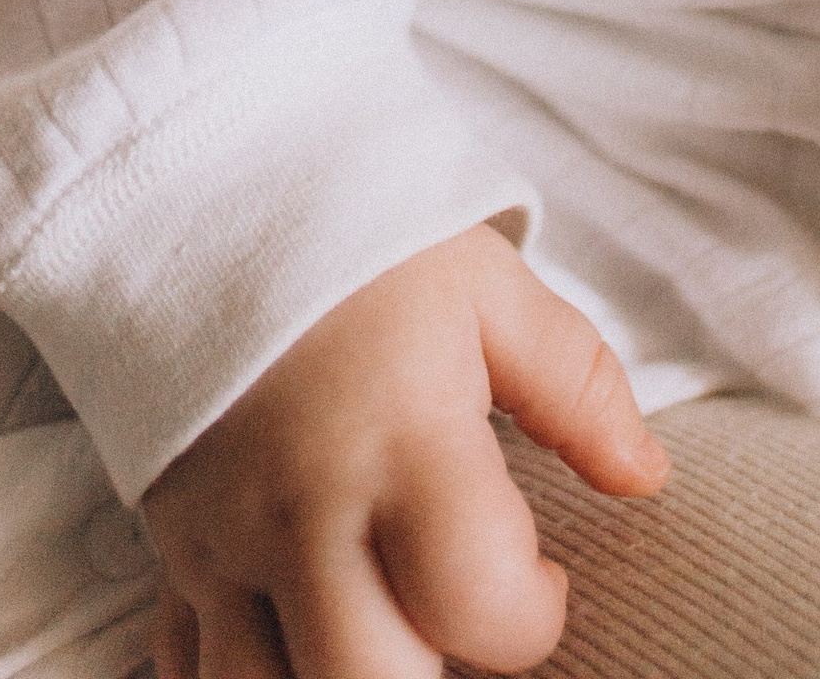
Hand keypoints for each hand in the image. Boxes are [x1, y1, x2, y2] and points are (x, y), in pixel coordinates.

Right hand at [142, 226, 666, 678]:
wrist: (208, 189)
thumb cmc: (360, 243)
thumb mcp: (486, 286)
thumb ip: (576, 384)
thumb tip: (645, 475)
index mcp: (397, 437)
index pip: (475, 597)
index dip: (533, 616)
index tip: (544, 574)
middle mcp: (301, 509)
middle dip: (433, 675)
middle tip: (457, 610)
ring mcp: (223, 541)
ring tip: (385, 624)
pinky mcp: (174, 552)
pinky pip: (189, 668)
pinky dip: (246, 669)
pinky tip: (296, 626)